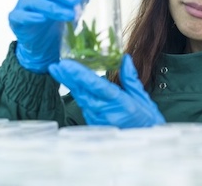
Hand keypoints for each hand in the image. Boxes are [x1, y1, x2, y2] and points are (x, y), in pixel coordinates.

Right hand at [9, 0, 79, 72]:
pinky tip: (42, 19)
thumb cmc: (57, 22)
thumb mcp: (72, 6)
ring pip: (34, 1)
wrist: (43, 47)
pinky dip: (31, 16)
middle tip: (76, 0)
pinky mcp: (17, 21)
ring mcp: (23, 6)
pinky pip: (20, 16)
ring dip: (52, 6)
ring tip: (69, 15)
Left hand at [48, 54, 165, 127]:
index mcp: (120, 102)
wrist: (144, 141)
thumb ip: (130, 78)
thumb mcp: (142, 98)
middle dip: (68, 78)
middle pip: (83, 92)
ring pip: (81, 99)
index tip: (66, 65)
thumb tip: (125, 59)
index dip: (80, 75)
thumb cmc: (146, 120)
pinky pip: (84, 106)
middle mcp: (106, 111)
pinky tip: (69, 82)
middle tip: (55, 66)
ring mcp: (98, 119)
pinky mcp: (94, 124)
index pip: (96, 86)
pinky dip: (78, 93)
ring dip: (69, 84)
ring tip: (58, 70)